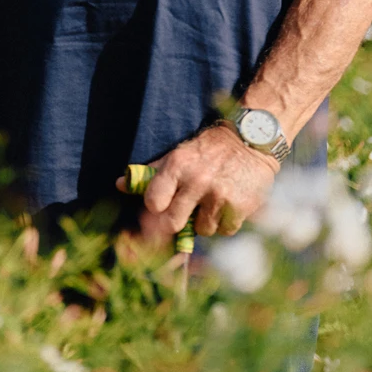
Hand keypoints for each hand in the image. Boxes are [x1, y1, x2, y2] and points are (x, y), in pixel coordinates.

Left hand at [119, 126, 277, 244]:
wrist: (251, 140)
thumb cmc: (208, 150)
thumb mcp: (178, 154)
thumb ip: (150, 173)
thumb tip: (119, 184)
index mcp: (177, 166)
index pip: (153, 202)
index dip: (156, 208)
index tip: (162, 207)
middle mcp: (197, 181)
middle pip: (172, 223)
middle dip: (177, 222)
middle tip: (185, 213)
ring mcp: (219, 196)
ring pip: (202, 230)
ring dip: (205, 223)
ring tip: (212, 203)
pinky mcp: (240, 207)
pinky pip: (225, 231)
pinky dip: (225, 224)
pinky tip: (228, 206)